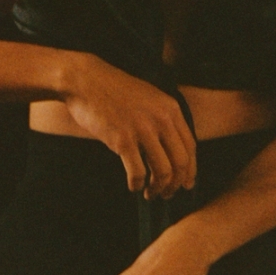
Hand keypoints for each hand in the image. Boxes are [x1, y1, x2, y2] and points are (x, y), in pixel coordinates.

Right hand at [60, 55, 196, 196]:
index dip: (190, 169)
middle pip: (181, 162)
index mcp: (171, 109)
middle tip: (167, 194)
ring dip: (158, 188)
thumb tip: (171, 149)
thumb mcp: (148, 98)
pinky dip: (137, 184)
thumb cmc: (113, 91)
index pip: (191, 146)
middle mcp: (161, 119)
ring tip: (150, 194)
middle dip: (176, 184)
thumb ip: (163, 118)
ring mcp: (142, 129)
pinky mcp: (122, 139)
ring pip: (163, 171)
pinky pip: (138, 172)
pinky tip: (133, 186)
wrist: (84, 81)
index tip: (186, 183)